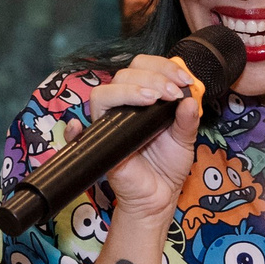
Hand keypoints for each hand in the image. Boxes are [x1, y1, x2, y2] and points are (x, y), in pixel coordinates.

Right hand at [72, 56, 201, 223]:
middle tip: (172, 93)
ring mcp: (108, 124)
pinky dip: (74, 130)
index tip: (184, 80)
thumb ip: (188, 118)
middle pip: (124, 74)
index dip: (162, 66)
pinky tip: (81, 126)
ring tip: (154, 99)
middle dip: (152, 77)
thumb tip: (190, 97)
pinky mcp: (99, 144)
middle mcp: (123, 107)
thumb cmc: (168, 165)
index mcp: (143, 98)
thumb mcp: (185, 138)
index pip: (143, 68)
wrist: (159, 196)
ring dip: (130, 90)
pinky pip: (77, 134)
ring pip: (103, 93)